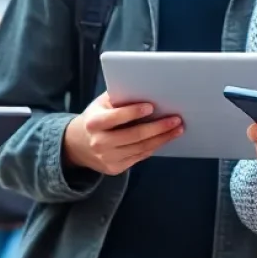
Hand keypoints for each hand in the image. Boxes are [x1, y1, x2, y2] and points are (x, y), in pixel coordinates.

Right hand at [62, 92, 183, 175]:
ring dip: (162, 138)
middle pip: (134, 135)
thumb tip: (146, 89)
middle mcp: (99, 142)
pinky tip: (165, 138)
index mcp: (94, 122)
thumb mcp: (102, 104)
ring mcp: (107, 158)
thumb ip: (120, 97)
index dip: (134, 112)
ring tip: (177, 129)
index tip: (152, 107)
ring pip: (140, 148)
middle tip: (176, 119)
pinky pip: (139, 157)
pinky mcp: (114, 168)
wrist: (79, 145)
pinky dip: (154, 147)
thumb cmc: (98, 117)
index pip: (115, 117)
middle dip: (158, 127)